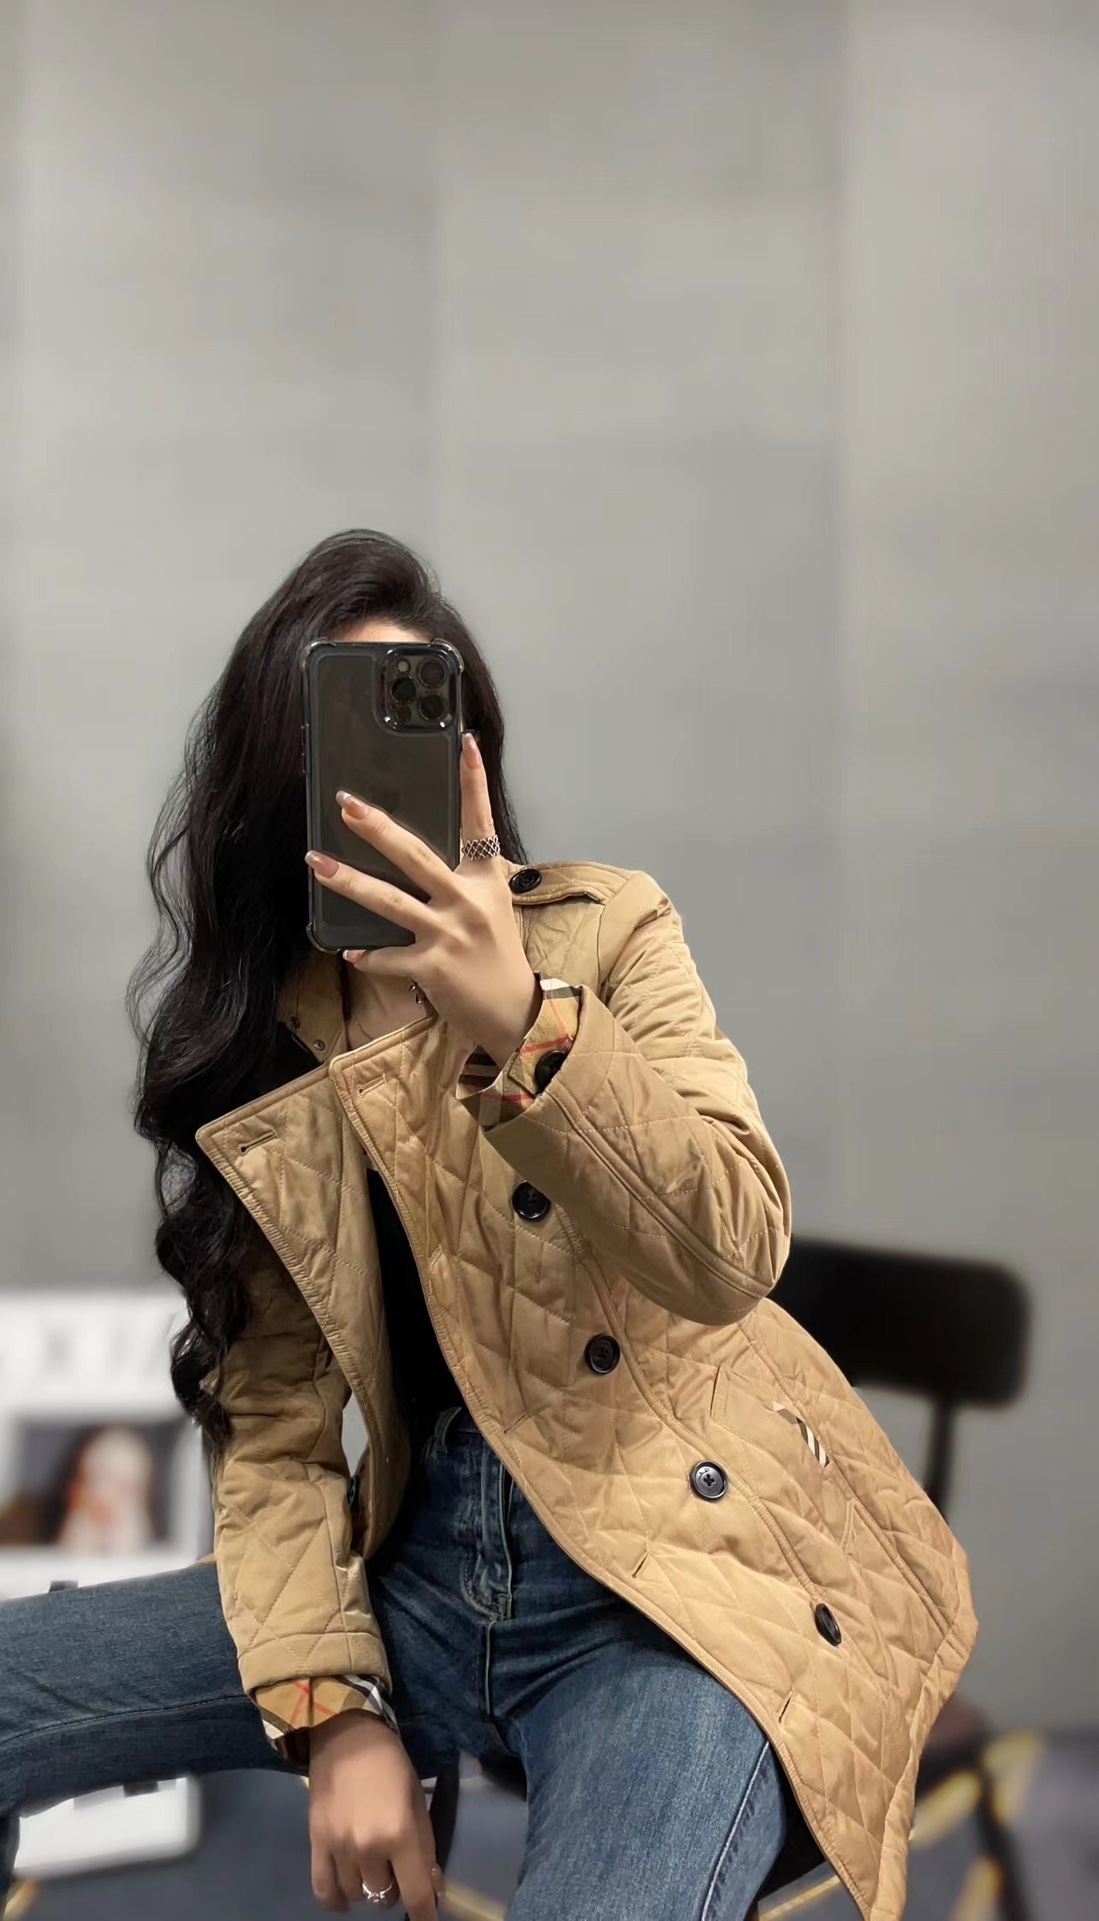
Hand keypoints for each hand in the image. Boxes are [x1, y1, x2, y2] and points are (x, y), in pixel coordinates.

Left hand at [305, 732, 542, 1066]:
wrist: (516, 1011)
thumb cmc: (498, 956)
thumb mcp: (491, 906)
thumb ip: (461, 879)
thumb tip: (413, 856)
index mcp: (485, 879)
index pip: (479, 821)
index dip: (473, 781)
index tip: (465, 742)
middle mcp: (467, 901)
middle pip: (415, 855)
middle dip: (377, 828)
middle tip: (346, 803)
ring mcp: (449, 934)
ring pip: (389, 901)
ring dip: (349, 881)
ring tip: (317, 863)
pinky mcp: (433, 968)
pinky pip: (389, 957)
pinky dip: (368, 956)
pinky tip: (349, 951)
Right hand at [307, 1711, 443, 1916]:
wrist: (345, 1735)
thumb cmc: (391, 1763)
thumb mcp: (417, 1800)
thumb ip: (425, 1846)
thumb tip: (432, 1888)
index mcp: (400, 1834)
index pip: (416, 1895)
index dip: (426, 1915)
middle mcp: (368, 1848)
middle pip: (385, 1897)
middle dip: (397, 1888)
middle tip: (398, 1867)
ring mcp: (339, 1848)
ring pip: (357, 1895)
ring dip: (369, 1888)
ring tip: (373, 1867)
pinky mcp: (315, 1843)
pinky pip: (322, 1891)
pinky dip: (335, 1902)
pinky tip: (345, 1900)